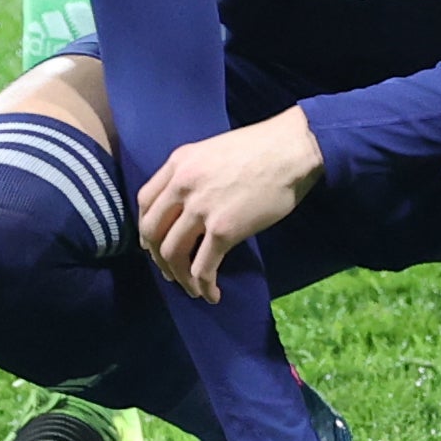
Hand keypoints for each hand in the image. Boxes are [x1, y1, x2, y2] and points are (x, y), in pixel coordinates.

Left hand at [137, 107, 325, 302]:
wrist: (296, 147)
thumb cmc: (264, 145)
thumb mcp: (214, 150)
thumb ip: (195, 172)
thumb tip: (189, 204)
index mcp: (178, 163)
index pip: (144, 202)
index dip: (147, 228)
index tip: (155, 243)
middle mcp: (182, 185)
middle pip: (152, 231)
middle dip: (158, 257)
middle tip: (171, 269)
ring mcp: (201, 208)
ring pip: (172, 253)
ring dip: (179, 276)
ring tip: (191, 287)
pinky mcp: (224, 229)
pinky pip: (203, 267)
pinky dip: (203, 285)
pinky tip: (211, 294)